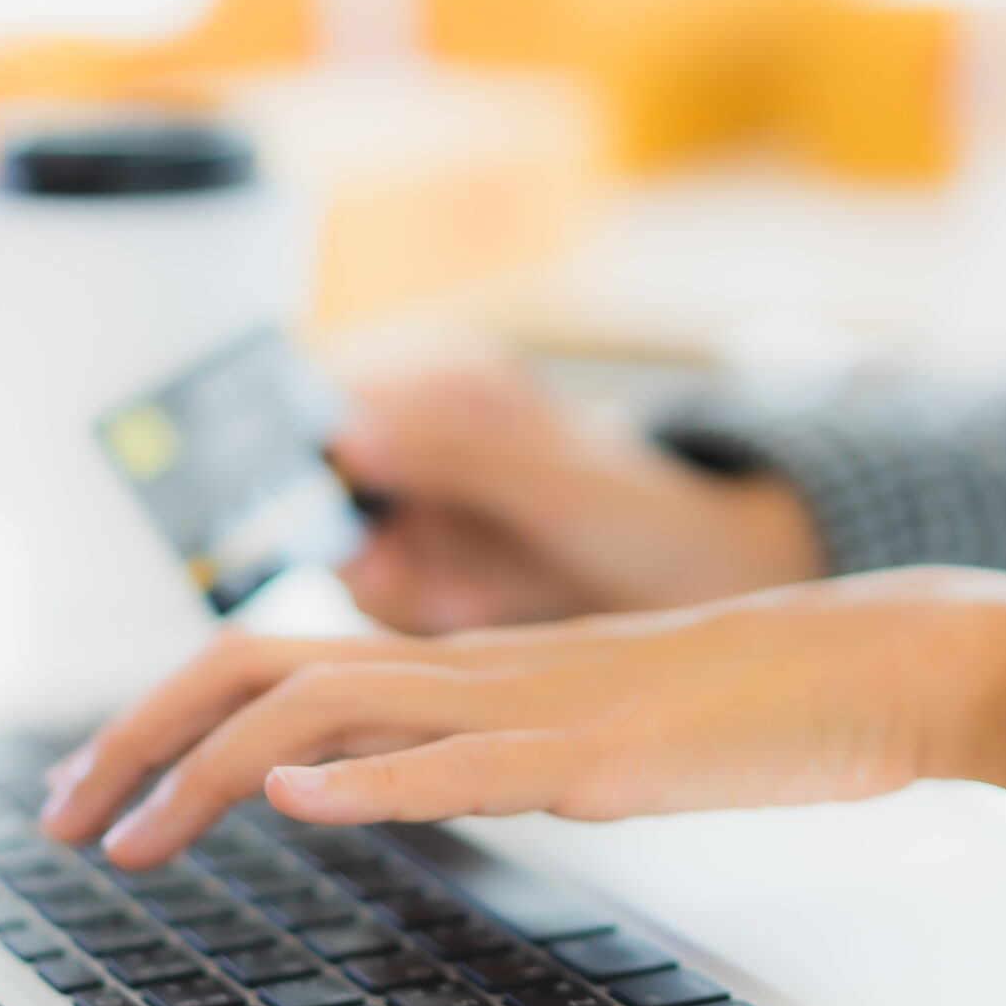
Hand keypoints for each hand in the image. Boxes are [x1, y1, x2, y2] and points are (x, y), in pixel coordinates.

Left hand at [41, 566, 1005, 869]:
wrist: (868, 665)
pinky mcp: (594, 751)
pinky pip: (461, 760)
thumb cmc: (738, 707)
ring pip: (325, 703)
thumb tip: (379, 778)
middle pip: (254, 666)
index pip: (270, 663)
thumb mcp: (576, 729)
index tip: (93, 792)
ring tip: (125, 837)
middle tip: (54, 822)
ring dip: (202, 769)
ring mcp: (527, 702)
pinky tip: (293, 800)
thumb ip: (478, 745)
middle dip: (131, 739)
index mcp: (459, 664)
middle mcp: (469, 666)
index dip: (159, 719)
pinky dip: (366, 779)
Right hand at [329, 357, 823, 632]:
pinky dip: (429, 616)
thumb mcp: (551, 480)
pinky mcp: (431, 582)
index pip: (325, 403)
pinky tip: (483, 608)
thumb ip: (452, 457)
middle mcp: (420, 448)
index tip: (329, 511)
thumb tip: (347, 438)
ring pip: (352, 560)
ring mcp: (422, 519)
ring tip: (475, 595)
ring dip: (405, 589)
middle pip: (324, 495)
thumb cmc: (646, 515)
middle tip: (416, 575)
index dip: (305, 458)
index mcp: (443, 389)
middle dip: (365, 546)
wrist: (700, 587)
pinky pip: (391, 607)